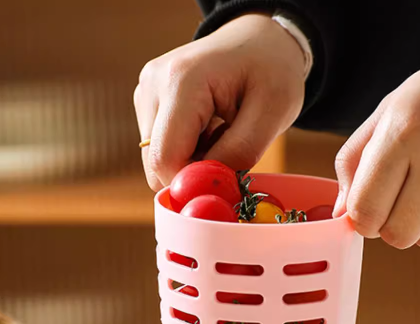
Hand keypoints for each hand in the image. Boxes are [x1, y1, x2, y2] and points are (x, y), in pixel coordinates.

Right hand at [134, 14, 304, 188]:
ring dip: (192, 161)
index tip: (225, 182)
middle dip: (193, 172)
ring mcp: (147, 94)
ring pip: (158, 159)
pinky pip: (162, 148)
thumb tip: (206, 186)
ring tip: (222, 135)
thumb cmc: (271, 70)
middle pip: (156, 163)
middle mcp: (153, 86)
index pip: (165, 159)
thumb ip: (239, 154)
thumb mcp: (273, 113)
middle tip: (230, 153)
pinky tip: (210, 130)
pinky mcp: (149, 103)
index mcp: (181, 82)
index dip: (192, 183)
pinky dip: (188, 152)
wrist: (260, 41)